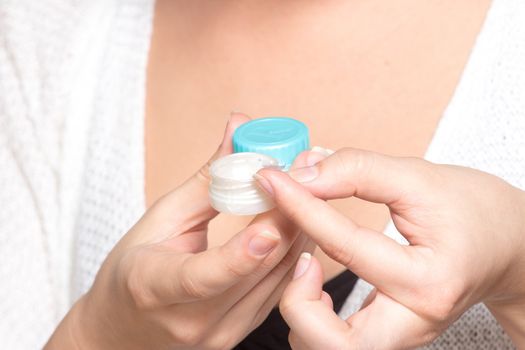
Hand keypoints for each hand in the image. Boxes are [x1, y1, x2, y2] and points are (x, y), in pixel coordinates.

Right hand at [45, 113, 312, 349]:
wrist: (125, 328)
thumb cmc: (134, 269)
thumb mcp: (160, 219)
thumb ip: (207, 177)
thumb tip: (238, 126)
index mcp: (156, 289)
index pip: (201, 278)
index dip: (239, 255)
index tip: (268, 226)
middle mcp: (194, 322)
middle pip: (256, 272)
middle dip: (286, 214)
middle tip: (303, 168)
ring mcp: (222, 334)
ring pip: (280, 279)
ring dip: (298, 228)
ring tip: (308, 184)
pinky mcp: (242, 333)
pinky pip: (281, 288)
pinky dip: (294, 250)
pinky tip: (301, 218)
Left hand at [256, 148, 524, 348]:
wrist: (506, 246)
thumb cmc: (470, 210)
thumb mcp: (419, 177)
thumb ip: (357, 170)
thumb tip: (301, 173)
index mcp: (428, 280)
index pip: (346, 246)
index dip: (300, 206)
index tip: (272, 179)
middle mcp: (413, 322)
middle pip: (335, 345)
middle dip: (299, 303)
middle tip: (299, 259)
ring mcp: (401, 336)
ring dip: (301, 314)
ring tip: (304, 269)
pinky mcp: (389, 335)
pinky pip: (334, 342)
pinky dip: (311, 318)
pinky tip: (314, 284)